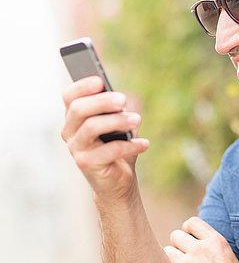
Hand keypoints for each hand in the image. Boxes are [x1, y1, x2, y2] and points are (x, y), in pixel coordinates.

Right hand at [61, 76, 149, 203]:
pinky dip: (130, 145)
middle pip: (79, 109)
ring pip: (92, 127)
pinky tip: (144, 144)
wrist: (117, 181)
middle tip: (123, 100)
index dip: (82, 86)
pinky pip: (110, 150)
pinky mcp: (86, 164)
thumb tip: (120, 100)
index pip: (69, 97)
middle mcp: (70, 131)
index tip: (100, 81)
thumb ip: (115, 111)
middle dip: (103, 101)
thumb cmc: (117, 147)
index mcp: (75, 117)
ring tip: (137, 120)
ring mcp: (76, 148)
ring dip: (118, 121)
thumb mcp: (117, 125)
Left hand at [164, 217, 238, 262]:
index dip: (187, 228)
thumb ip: (234, 260)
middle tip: (181, 253)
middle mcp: (200, 248)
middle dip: (177, 244)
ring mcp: (188, 261)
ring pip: (167, 250)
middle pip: (176, 235)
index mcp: (216, 241)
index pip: (193, 222)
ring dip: (171, 258)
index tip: (187, 235)